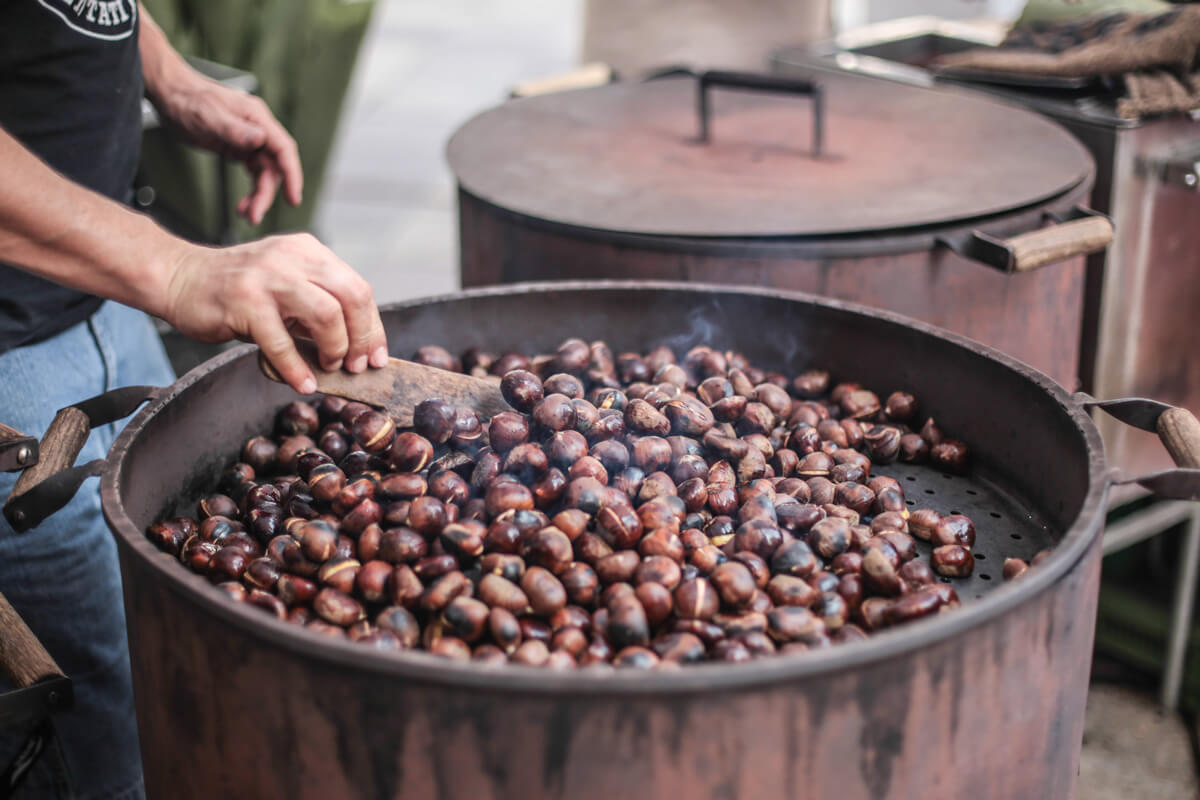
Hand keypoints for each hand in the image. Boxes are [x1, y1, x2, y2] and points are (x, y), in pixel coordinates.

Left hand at [152, 74, 301, 224]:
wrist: (171, 94)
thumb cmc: (188, 99)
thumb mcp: (209, 116)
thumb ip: (235, 129)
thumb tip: (259, 139)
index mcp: (257, 118)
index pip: (284, 149)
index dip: (292, 174)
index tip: (293, 197)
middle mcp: (258, 129)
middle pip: (274, 167)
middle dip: (266, 193)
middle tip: (254, 215)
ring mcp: (250, 140)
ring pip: (264, 174)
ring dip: (258, 196)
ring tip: (246, 214)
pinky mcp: (239, 148)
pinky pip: (253, 173)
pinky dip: (250, 190)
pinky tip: (242, 203)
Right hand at [162, 234, 387, 393]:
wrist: (179, 278)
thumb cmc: (236, 289)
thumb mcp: (285, 284)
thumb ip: (317, 304)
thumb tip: (356, 347)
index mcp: (309, 252)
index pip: (358, 288)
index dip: (373, 327)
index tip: (377, 356)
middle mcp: (293, 258)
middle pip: (352, 296)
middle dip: (362, 338)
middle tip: (356, 365)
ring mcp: (269, 277)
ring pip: (326, 314)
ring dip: (334, 349)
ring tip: (327, 367)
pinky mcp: (244, 301)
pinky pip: (282, 342)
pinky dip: (297, 368)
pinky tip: (303, 382)